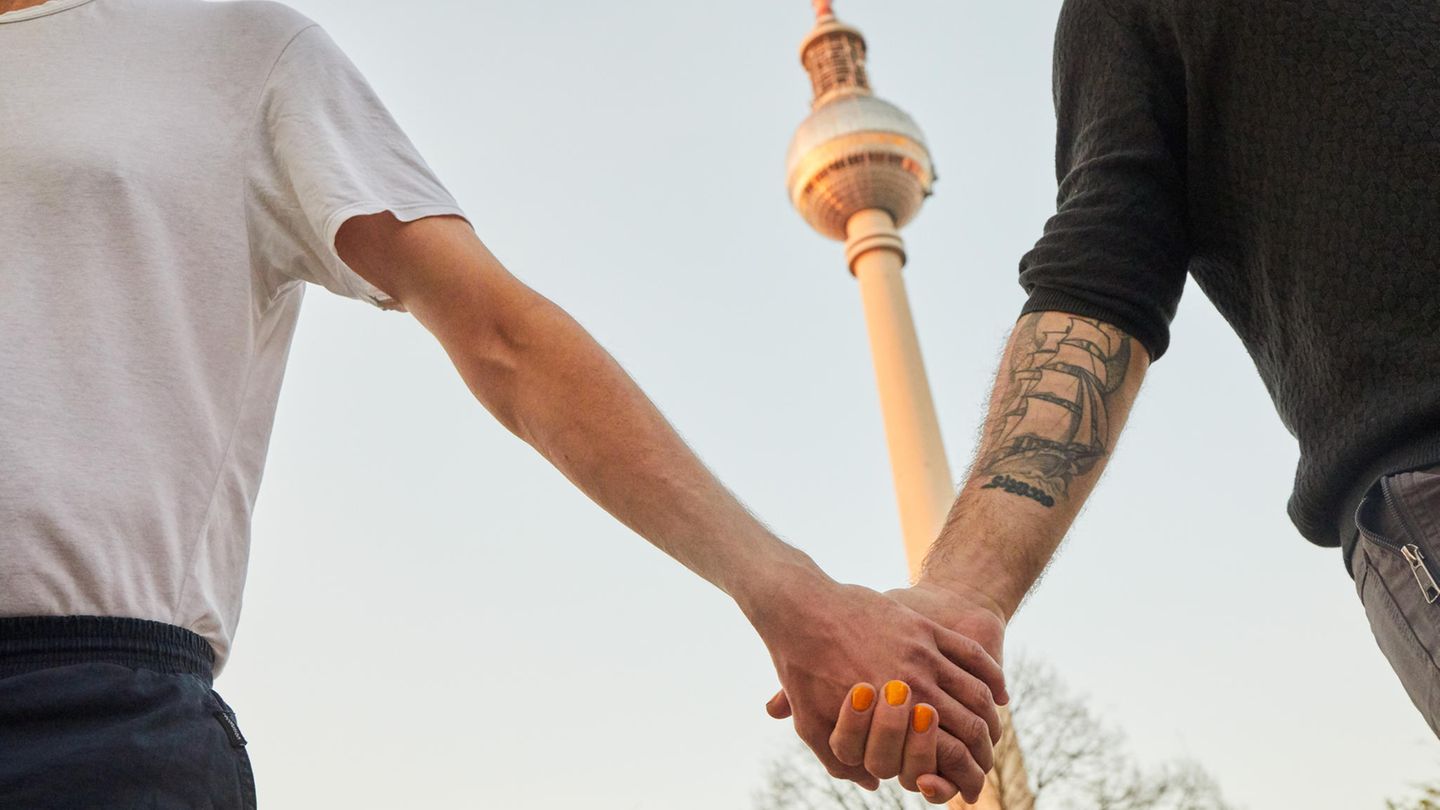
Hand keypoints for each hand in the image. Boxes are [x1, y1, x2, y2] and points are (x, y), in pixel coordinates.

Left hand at [743, 572, 1006, 797]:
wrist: (801, 607)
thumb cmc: (802, 669)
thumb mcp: (811, 724)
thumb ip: (842, 760)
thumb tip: (873, 782)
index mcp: (891, 713)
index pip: (948, 754)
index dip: (963, 776)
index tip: (968, 787)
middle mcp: (915, 683)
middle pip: (972, 724)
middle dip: (985, 750)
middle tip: (986, 761)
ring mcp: (923, 651)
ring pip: (977, 692)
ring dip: (991, 717)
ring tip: (992, 731)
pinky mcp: (924, 627)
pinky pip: (972, 654)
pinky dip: (992, 677)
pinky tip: (1000, 694)